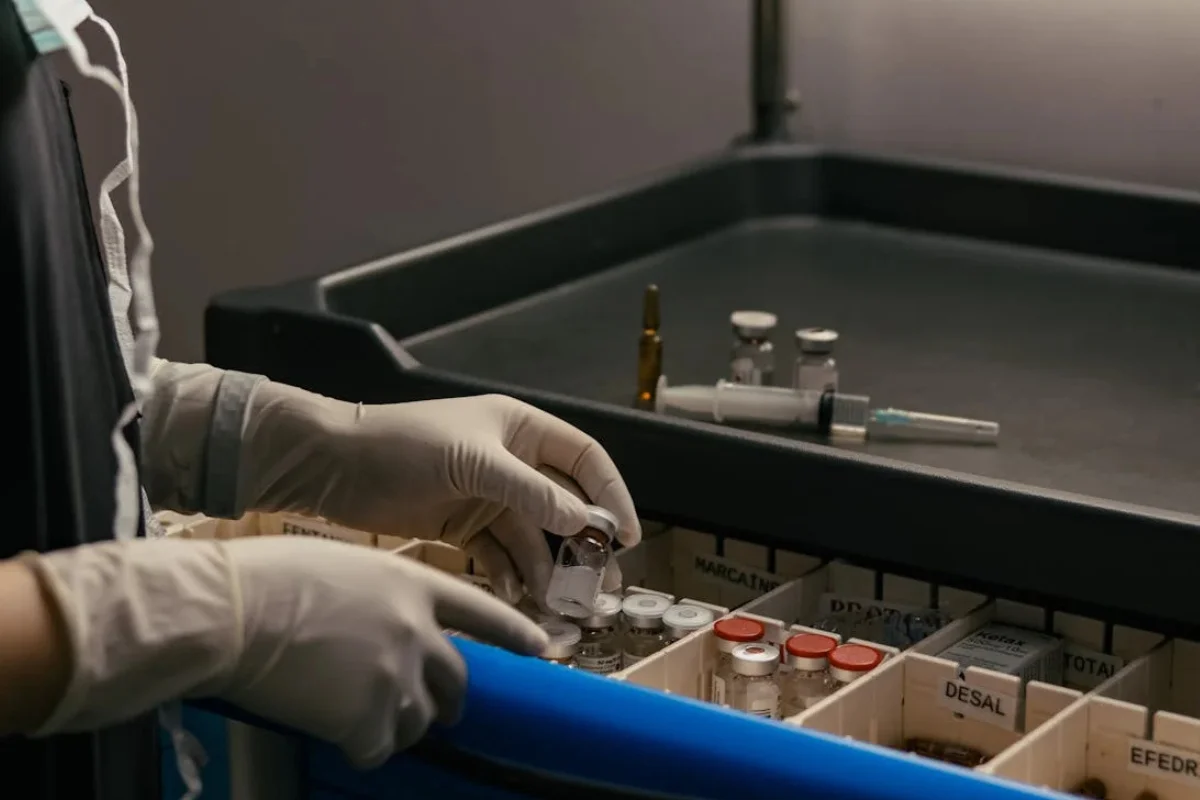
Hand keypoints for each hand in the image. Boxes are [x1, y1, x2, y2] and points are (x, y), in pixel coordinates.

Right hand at [29, 536, 547, 767]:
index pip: (482, 612)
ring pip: (420, 720)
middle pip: (456, 679)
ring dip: (396, 724)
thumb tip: (388, 629)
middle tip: (435, 708)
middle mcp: (417, 631)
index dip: (514, 633)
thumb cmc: (271, 577)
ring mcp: (396, 674)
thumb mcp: (345, 567)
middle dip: (448, 698)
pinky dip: (359, 747)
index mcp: (414, 585)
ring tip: (359, 716)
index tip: (541, 650)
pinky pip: (378, 748)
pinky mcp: (367, 716)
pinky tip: (331, 729)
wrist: (233, 611)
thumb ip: (382, 597)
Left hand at [239, 386, 641, 602]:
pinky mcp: (461, 526)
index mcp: (521, 430)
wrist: (333, 464)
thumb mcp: (475, 462)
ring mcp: (486, 496)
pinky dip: (508, 575)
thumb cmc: (404, 444)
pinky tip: (513, 594)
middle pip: (563, 505)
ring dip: (546, 567)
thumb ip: (532, 492)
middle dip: (582, 544)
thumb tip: (586, 521)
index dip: (611, 495)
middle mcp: (511, 462)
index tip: (629, 537)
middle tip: (598, 585)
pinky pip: (498, 555)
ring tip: (557, 602)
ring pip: (532, 536)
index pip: (584, 460)